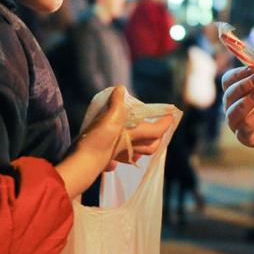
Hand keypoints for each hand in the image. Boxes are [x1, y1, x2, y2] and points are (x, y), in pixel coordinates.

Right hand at [56, 87, 173, 197]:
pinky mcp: (105, 157)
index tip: (172, 115)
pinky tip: (121, 145)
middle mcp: (128, 146)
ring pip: (136, 153)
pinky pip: (121, 156)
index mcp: (133, 135)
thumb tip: (120, 89)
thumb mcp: (108, 118)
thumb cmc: (98, 141)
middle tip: (160, 127)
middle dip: (157, 138)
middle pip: (150, 147)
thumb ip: (116, 104)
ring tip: (142, 135)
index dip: (165, 123)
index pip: (157, 131)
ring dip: (143, 145)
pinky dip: (126, 150)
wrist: (81, 163)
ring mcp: (117, 154)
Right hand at [222, 54, 253, 161]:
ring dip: (245, 102)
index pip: (228, 80)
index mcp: (237, 91)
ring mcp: (238, 123)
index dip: (238, 73)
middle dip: (244, 85)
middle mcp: (233, 106)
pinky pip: (243, 128)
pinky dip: (251, 119)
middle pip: (228, 94)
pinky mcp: (246, 137)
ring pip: (231, 112)